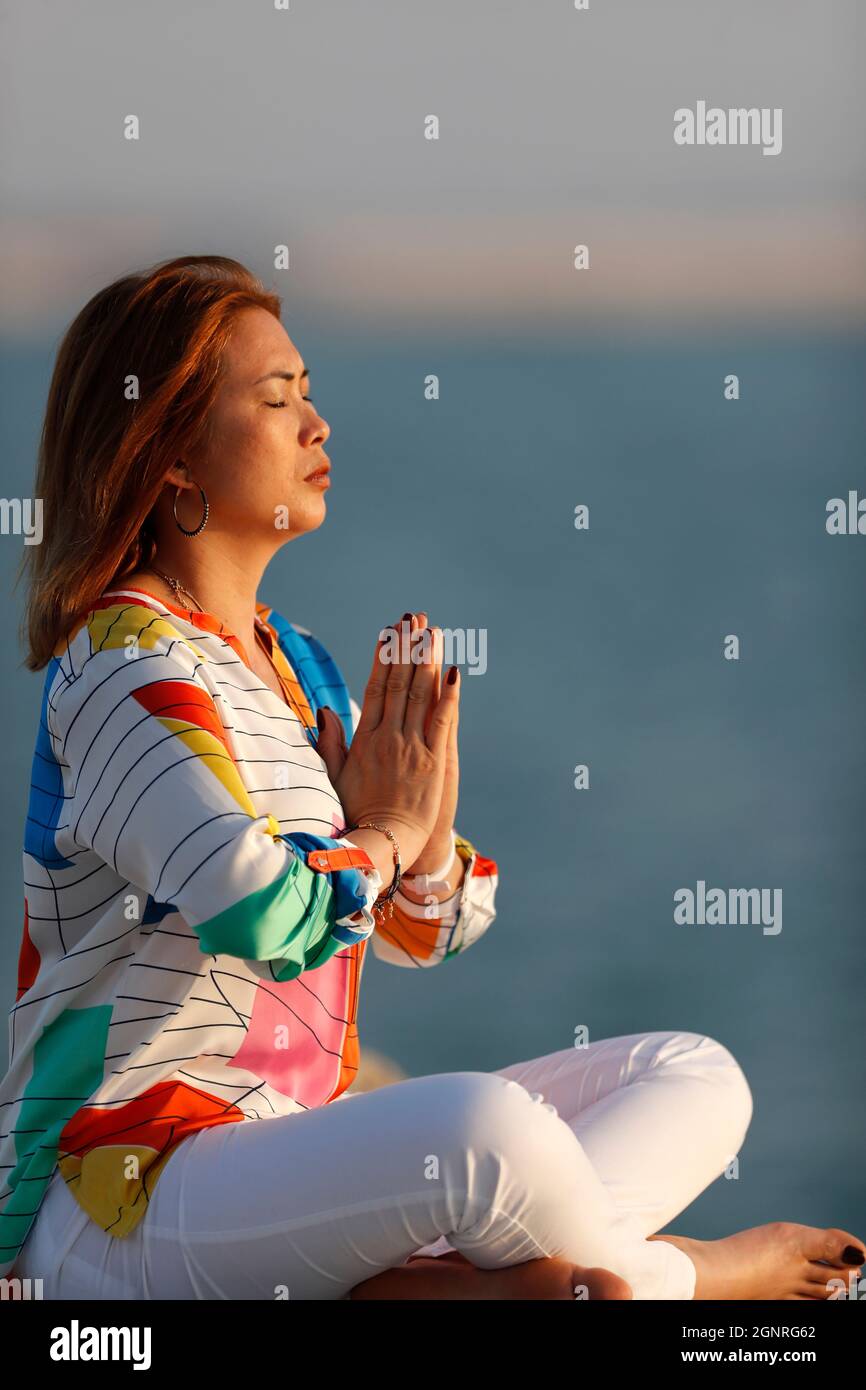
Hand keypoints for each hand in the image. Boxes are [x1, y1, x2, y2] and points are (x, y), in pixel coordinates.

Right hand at [316, 613, 455, 874]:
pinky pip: (443, 721)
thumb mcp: (334, 777)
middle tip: (413, 618)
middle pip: (399, 683)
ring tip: (432, 631)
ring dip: (427, 660)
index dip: (384, 657)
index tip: (388, 632)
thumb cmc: (358, 814)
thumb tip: (325, 711)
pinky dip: (449, 695)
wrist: (384, 844)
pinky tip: (455, 672)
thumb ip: (330, 743)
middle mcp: (388, 737)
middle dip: (406, 647)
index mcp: (364, 739)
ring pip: (420, 694)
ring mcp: (412, 747)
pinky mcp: (434, 761)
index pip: (375, 687)